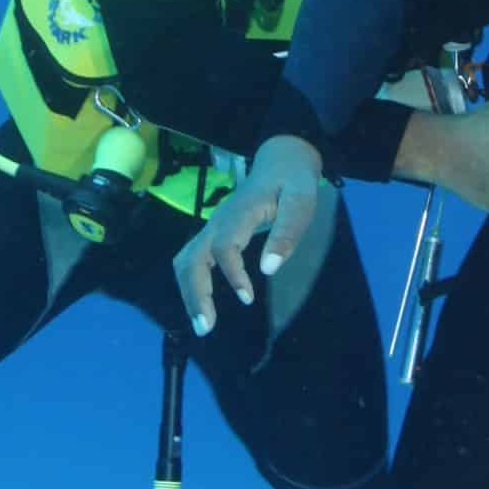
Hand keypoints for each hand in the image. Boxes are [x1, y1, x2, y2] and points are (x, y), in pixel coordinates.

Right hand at [174, 137, 322, 332]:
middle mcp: (218, 222)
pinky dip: (192, 285)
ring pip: (186, 261)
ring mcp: (212, 228)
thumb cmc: (293, 182)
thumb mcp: (301, 201)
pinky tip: (203, 306)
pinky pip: (192, 261)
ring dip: (189, 293)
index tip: (248, 298)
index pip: (224, 246)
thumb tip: (270, 269)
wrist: (280, 160)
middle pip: (193, 258)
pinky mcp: (213, 235)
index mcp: (239, 213)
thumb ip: (287, 232)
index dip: (232, 273)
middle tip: (207, 327)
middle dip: (195, 293)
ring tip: (203, 325)